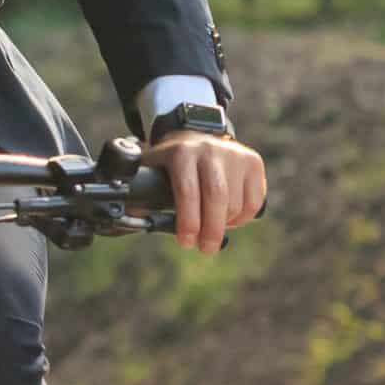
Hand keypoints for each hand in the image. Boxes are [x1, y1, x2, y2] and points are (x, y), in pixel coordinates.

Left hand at [150, 132, 266, 254]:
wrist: (195, 135)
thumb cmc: (170, 162)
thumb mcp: (152, 169)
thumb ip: (142, 192)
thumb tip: (131, 218)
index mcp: (181, 152)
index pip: (187, 190)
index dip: (187, 220)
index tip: (185, 241)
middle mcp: (209, 150)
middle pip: (217, 198)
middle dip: (210, 229)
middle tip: (205, 249)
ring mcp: (234, 154)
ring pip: (235, 202)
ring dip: (225, 225)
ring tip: (212, 232)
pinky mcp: (252, 162)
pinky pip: (254, 201)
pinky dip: (243, 218)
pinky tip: (229, 220)